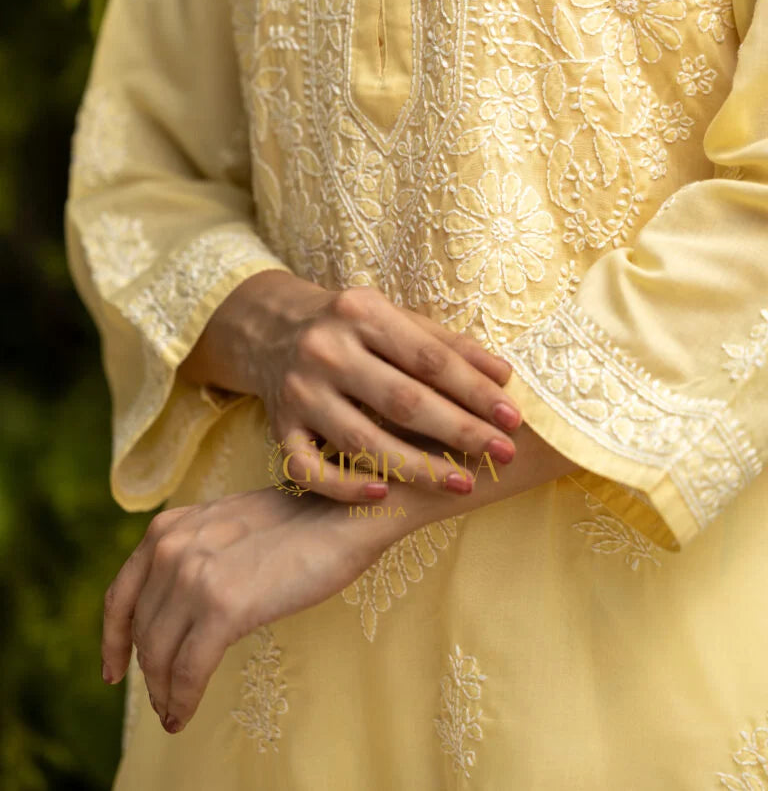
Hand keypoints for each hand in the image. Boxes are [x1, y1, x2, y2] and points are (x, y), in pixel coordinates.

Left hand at [101, 486, 403, 735]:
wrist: (345, 512)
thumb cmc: (301, 521)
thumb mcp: (228, 524)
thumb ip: (195, 553)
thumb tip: (176, 606)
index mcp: (168, 527)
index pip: (121, 593)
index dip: (112, 639)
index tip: (113, 669)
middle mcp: (171, 547)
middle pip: (141, 631)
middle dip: (148, 672)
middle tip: (162, 698)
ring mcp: (194, 576)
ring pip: (159, 655)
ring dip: (163, 691)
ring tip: (174, 711)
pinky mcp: (223, 607)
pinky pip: (188, 670)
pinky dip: (181, 700)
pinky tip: (183, 715)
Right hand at [179, 272, 521, 499]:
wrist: (270, 329)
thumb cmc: (351, 327)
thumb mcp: (395, 318)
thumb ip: (447, 346)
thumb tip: (503, 376)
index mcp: (361, 313)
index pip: (429, 359)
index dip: (474, 391)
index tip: (512, 418)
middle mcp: (326, 350)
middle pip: (401, 400)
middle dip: (458, 431)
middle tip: (503, 454)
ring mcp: (299, 391)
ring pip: (362, 441)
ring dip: (417, 467)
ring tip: (462, 482)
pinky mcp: (278, 427)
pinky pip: (309, 469)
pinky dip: (345, 486)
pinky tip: (384, 493)